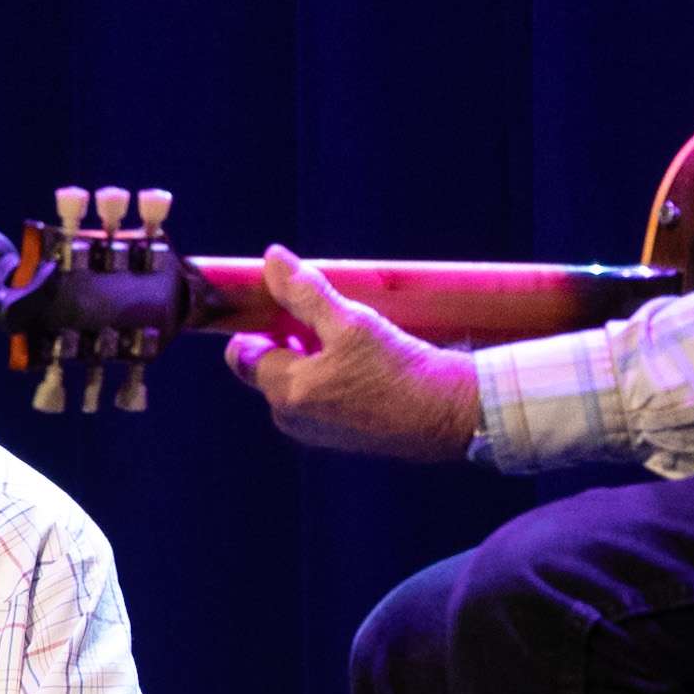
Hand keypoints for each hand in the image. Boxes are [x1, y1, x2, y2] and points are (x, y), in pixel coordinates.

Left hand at [217, 245, 484, 458]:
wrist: (451, 414)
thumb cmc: (398, 370)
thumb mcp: (350, 322)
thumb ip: (305, 292)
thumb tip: (272, 259)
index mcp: (285, 393)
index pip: (242, 354)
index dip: (257, 324)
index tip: (284, 304)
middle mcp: (294, 419)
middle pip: (271, 365)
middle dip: (290, 338)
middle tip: (327, 316)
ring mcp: (319, 431)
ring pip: (300, 380)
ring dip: (315, 355)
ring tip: (351, 336)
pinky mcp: (345, 435)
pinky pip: (324, 396)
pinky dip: (334, 375)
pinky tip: (366, 360)